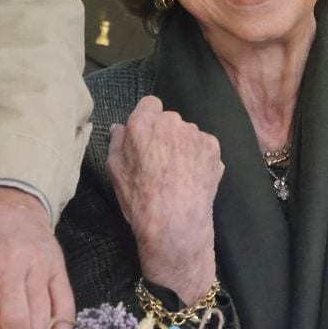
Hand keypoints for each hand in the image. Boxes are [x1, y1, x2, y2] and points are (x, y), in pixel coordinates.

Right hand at [106, 96, 222, 301]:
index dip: (148, 119)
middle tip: (161, 159)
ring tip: (179, 172)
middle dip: (165, 133)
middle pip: (169, 119)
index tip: (146, 137)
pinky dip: (198, 156)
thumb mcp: (114, 168)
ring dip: (183, 145)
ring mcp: (195, 134)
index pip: (149, 104)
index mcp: (143, 123)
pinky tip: (192, 176)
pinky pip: (203, 145)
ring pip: (187, 133)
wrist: (174, 225)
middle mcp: (171, 122)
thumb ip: (117, 141)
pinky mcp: (213, 149)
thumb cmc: (138, 197)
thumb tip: (120, 128)